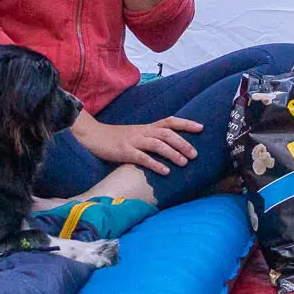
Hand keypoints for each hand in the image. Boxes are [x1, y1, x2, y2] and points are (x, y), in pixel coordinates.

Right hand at [77, 113, 201, 174]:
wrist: (92, 136)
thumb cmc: (115, 138)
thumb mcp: (135, 135)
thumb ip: (150, 139)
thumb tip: (169, 149)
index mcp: (146, 127)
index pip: (169, 121)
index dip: (186, 123)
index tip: (201, 127)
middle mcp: (142, 132)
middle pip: (167, 133)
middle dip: (183, 143)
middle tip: (195, 154)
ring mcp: (133, 141)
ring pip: (157, 144)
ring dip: (172, 153)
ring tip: (184, 163)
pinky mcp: (124, 152)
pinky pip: (142, 157)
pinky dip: (155, 164)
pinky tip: (166, 172)